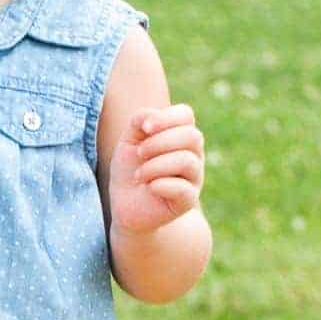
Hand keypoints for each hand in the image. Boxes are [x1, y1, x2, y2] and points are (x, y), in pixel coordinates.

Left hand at [108, 104, 204, 235]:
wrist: (126, 205)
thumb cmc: (130, 169)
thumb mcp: (128, 141)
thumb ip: (139, 122)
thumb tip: (151, 119)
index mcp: (180, 136)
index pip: (186, 114)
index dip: (165, 117)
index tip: (144, 129)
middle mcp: (193, 154)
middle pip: (192, 136)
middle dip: (159, 142)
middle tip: (139, 154)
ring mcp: (194, 178)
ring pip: (187, 161)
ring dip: (155, 165)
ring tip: (139, 175)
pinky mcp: (188, 200)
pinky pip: (183, 189)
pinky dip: (160, 184)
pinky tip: (149, 187)